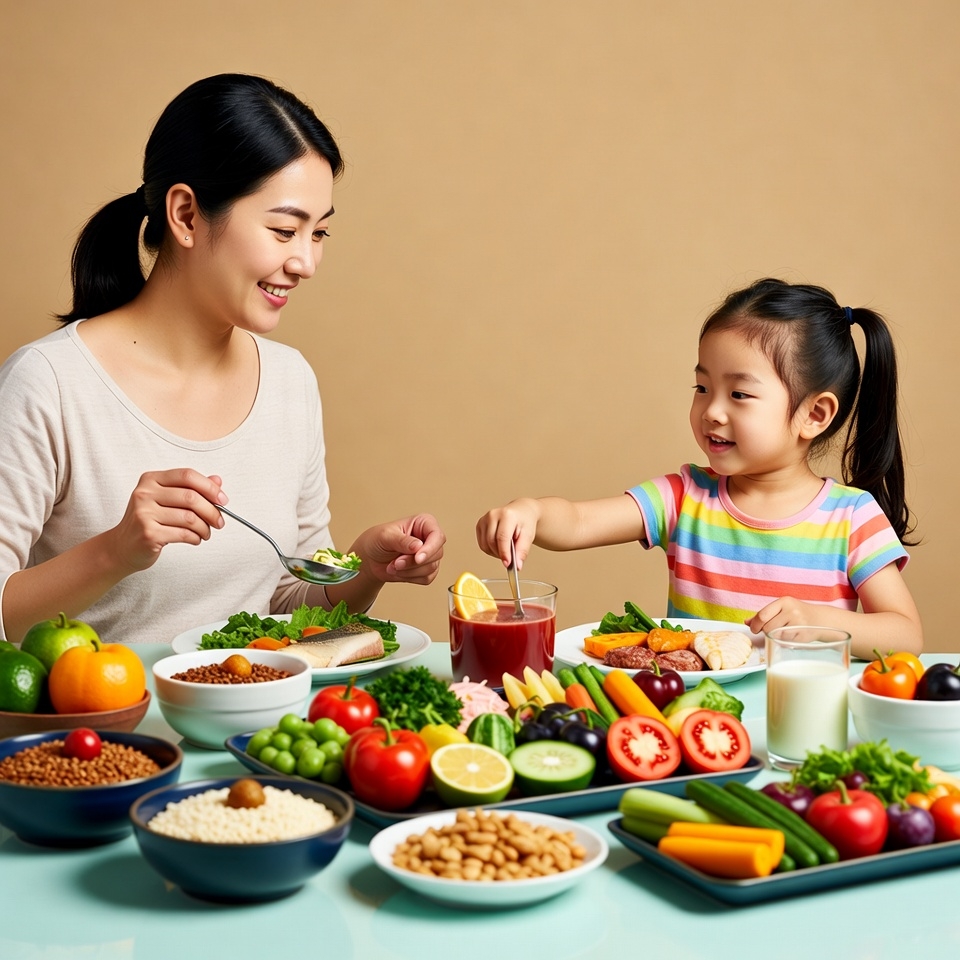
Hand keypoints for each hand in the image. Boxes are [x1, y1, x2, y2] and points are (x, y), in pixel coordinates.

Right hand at [106, 469, 226, 574]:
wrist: (122, 546)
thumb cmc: (148, 521)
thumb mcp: (167, 500)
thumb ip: (191, 488)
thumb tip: (218, 480)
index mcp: (151, 480)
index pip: (187, 475)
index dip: (210, 487)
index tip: (223, 500)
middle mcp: (144, 493)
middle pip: (191, 497)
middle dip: (212, 511)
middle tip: (219, 522)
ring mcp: (144, 514)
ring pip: (189, 518)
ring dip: (205, 528)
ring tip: (205, 533)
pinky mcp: (148, 534)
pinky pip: (183, 534)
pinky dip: (195, 538)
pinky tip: (195, 539)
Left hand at [350, 514, 444, 585]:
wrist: (370, 559)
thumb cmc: (377, 541)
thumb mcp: (385, 536)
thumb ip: (402, 540)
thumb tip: (418, 546)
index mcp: (423, 523)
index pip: (437, 536)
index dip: (430, 548)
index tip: (417, 558)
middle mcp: (429, 539)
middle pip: (436, 554)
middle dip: (413, 562)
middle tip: (396, 562)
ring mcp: (429, 555)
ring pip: (431, 568)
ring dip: (409, 571)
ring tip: (393, 565)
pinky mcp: (426, 570)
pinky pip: (427, 578)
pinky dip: (410, 578)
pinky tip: (399, 571)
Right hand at [475, 499, 541, 568]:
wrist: (521, 512)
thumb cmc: (525, 521)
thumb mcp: (529, 535)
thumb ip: (522, 550)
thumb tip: (517, 564)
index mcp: (507, 515)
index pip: (502, 537)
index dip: (504, 552)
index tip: (508, 563)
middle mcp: (493, 515)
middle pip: (491, 542)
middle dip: (500, 554)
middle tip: (511, 558)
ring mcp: (484, 519)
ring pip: (485, 545)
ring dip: (495, 553)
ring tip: (506, 550)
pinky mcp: (480, 524)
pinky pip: (482, 544)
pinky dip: (490, 550)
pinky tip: (499, 546)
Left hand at [746, 596, 818, 635]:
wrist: (820, 619)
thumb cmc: (796, 614)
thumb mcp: (781, 609)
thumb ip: (764, 615)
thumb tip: (746, 622)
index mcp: (784, 602)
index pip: (763, 615)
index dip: (755, 625)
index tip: (754, 629)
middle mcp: (792, 611)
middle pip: (768, 627)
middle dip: (765, 631)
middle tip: (770, 631)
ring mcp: (799, 623)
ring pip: (775, 635)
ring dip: (775, 636)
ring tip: (782, 632)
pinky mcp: (803, 635)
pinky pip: (785, 642)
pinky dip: (784, 641)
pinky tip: (790, 636)